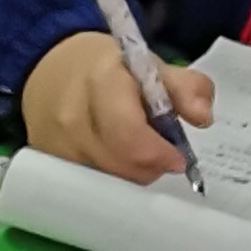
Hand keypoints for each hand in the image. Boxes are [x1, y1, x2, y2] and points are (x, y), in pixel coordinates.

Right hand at [21, 24, 212, 179]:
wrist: (50, 66)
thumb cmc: (109, 66)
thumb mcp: (151, 65)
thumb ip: (186, 87)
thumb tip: (203, 118)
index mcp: (101, 82)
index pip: (130, 136)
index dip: (160, 154)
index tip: (178, 157)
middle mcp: (72, 117)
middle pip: (121, 166)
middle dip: (150, 166)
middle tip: (160, 153)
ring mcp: (55, 144)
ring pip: (106, 181)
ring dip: (130, 174)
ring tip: (134, 150)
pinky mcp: (47, 162)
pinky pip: (87, 184)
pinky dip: (109, 177)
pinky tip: (113, 158)